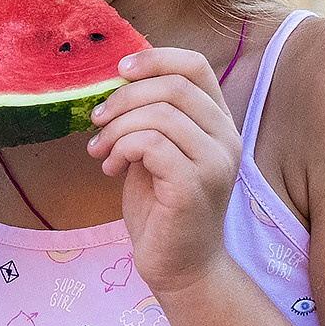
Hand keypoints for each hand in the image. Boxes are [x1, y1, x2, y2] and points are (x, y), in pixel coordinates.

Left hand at [86, 48, 241, 297]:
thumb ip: (148, 117)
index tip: (119, 71)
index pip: (196, 66)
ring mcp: (215, 163)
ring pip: (160, 114)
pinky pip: (152, 144)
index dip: (155, 58)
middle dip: (124, 97)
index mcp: (218, 123)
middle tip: (97, 121)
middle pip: (173, 86)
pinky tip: (111, 168)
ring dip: (118, 128)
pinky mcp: (195, 186)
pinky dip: (122, 149)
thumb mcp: (154, 152)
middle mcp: (226, 138)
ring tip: (101, 151)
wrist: (179, 267)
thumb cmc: (162, 209)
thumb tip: (117, 81)